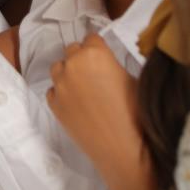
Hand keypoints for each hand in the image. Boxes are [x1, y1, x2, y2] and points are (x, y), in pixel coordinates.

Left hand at [48, 35, 155, 189]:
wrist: (124, 151)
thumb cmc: (136, 114)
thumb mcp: (132, 79)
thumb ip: (113, 64)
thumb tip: (107, 64)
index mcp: (94, 53)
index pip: (91, 38)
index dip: (99, 50)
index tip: (105, 61)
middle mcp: (73, 63)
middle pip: (73, 51)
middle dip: (83, 60)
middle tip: (95, 77)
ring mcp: (60, 84)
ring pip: (58, 68)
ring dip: (68, 74)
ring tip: (83, 90)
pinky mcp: (53, 104)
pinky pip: (53, 91)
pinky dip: (61, 94)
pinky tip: (75, 106)